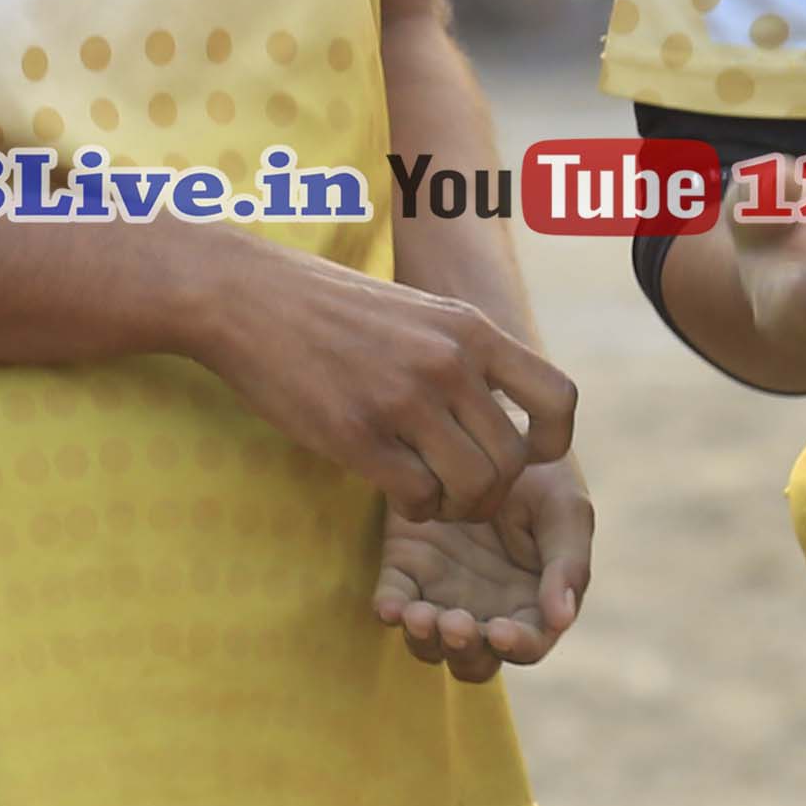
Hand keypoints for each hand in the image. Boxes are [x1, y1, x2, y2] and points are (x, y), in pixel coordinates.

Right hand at [180, 238, 574, 519]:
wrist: (247, 297)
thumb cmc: (330, 310)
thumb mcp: (417, 313)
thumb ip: (463, 355)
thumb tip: (502, 414)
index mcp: (470, 330)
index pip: (558, 398)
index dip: (553, 442)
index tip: (523, 454)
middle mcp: (447, 362)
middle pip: (513, 460)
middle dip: (492, 492)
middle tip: (460, 492)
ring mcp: (403, 398)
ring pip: (473, 487)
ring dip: (456, 508)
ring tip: (431, 495)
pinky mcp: (357, 433)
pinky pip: (417, 499)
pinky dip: (415, 509)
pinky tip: (396, 491)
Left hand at [374, 459, 590, 678]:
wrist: (489, 427)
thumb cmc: (541, 476)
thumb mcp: (565, 510)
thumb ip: (568, 564)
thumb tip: (561, 619)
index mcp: (531, 603)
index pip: (526, 645)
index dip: (515, 645)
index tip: (502, 630)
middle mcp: (486, 609)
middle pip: (473, 658)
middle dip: (463, 650)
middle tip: (455, 623)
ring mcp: (442, 593)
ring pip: (429, 642)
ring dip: (424, 639)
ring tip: (420, 614)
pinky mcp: (405, 570)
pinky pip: (393, 602)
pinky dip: (390, 610)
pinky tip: (391, 605)